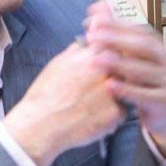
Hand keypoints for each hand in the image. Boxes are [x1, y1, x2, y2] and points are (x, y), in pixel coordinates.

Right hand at [3, 41, 124, 165]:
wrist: (41, 125)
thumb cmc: (46, 96)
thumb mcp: (59, 62)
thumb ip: (79, 49)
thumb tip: (88, 40)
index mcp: (94, 56)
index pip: (116, 48)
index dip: (111, 58)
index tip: (103, 66)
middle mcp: (107, 71)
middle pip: (124, 68)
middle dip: (114, 76)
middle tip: (95, 89)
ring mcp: (114, 92)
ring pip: (125, 89)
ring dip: (115, 94)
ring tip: (91, 103)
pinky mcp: (117, 113)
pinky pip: (122, 110)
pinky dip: (111, 114)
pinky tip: (93, 116)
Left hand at [83, 2, 165, 156]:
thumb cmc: (146, 83)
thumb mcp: (132, 58)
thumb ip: (115, 34)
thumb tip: (97, 8)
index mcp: (156, 47)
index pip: (138, 30)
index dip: (117, 24)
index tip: (94, 20)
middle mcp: (164, 61)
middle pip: (143, 46)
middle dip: (118, 39)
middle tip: (94, 36)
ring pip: (144, 70)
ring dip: (119, 64)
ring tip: (98, 59)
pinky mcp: (164, 101)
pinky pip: (146, 95)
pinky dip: (127, 90)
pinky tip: (110, 85)